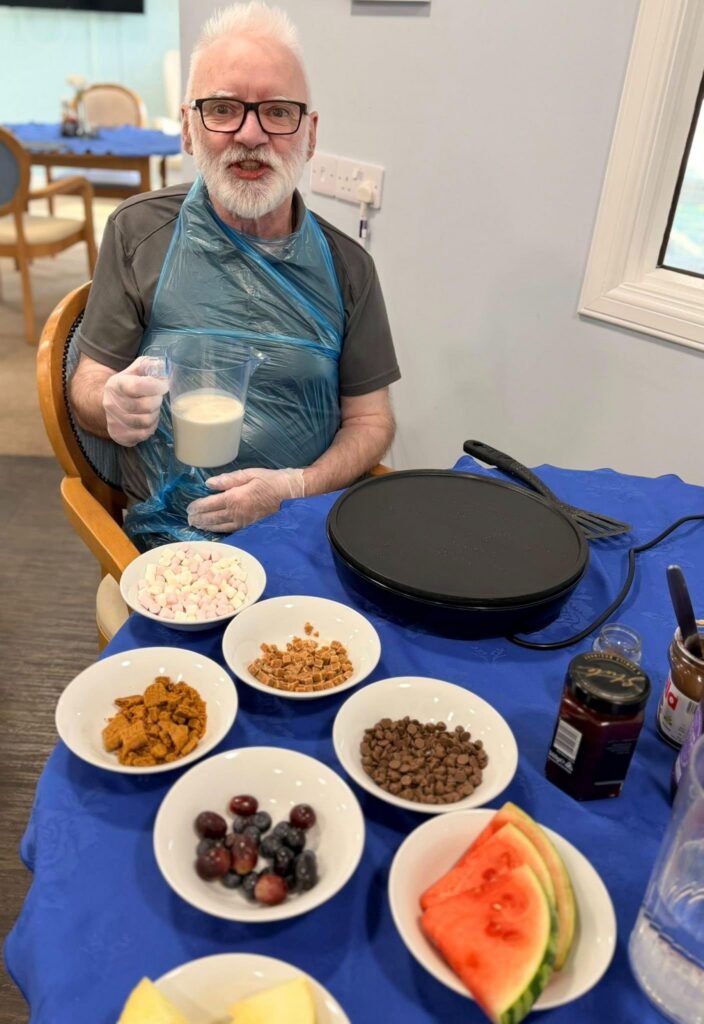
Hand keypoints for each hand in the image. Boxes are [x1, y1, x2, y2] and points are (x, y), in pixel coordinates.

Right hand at [102, 356, 168, 445]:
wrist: (108, 403)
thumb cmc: (127, 385)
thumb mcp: (135, 370)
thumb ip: (149, 365)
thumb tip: (163, 366)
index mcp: (115, 384)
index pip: (137, 386)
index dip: (155, 386)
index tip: (163, 386)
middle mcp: (110, 403)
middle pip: (144, 406)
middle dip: (157, 401)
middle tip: (157, 398)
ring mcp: (113, 420)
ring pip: (145, 421)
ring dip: (155, 415)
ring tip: (153, 409)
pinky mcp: (118, 434)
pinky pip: (142, 434)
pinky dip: (150, 428)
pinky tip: (148, 420)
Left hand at [186, 467, 305, 532]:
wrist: (296, 494)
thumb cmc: (274, 480)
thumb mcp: (251, 473)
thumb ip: (229, 480)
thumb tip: (209, 484)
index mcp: (235, 498)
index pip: (209, 505)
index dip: (197, 507)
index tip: (189, 508)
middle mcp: (237, 513)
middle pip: (212, 519)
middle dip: (199, 519)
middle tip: (189, 519)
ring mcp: (245, 523)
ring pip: (220, 527)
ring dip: (207, 527)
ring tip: (197, 525)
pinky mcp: (252, 528)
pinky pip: (232, 531)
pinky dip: (220, 531)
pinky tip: (215, 531)